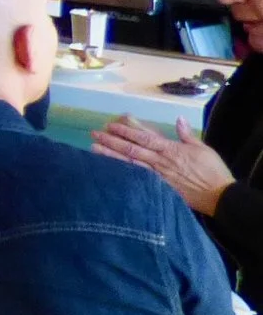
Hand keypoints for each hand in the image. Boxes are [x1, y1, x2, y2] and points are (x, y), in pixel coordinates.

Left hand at [92, 114, 235, 217]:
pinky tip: (111, 172)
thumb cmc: (212, 171)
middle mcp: (160, 162)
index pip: (143, 137)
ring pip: (130, 164)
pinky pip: (137, 180)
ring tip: (94, 149)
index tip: (110, 124)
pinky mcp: (159, 189)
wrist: (219, 196)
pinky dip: (123, 175)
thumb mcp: (202, 148)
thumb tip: (179, 118)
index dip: (126, 130)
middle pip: (131, 149)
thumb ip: (187, 134)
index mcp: (170, 149)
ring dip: (111, 156)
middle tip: (94, 134)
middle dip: (111, 141)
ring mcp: (157, 176)